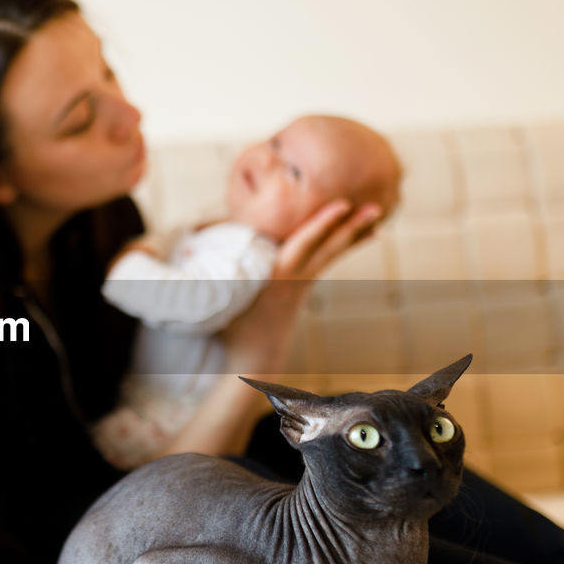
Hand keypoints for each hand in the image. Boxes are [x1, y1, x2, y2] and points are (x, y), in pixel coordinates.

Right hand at [220, 200, 382, 373]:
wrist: (256, 358)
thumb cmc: (233, 327)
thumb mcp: (219, 297)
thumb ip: (208, 269)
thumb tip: (187, 240)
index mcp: (277, 277)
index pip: (302, 245)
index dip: (321, 224)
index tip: (340, 205)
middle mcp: (295, 278)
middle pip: (327, 247)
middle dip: (348, 226)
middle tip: (374, 207)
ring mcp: (303, 283)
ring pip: (331, 252)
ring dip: (353, 232)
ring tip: (376, 216)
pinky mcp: (303, 286)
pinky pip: (327, 259)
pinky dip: (342, 243)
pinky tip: (359, 234)